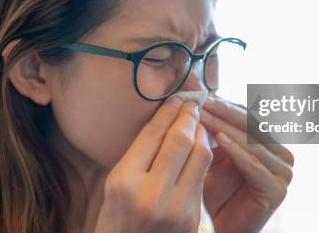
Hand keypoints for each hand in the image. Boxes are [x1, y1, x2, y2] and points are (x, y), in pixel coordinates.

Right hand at [93, 97, 212, 232]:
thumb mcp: (114, 185)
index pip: (153, 134)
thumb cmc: (117, 219)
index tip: (177, 98)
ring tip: (198, 123)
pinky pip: (202, 177)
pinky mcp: (192, 218)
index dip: (168, 111)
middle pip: (179, 140)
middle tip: (193, 103)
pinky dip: (204, 157)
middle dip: (189, 116)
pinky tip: (201, 147)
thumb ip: (139, 155)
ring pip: (200, 155)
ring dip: (202, 134)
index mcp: (124, 181)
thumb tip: (166, 119)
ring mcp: (175, 207)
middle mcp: (151, 193)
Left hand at [200, 95, 293, 232]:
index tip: (202, 93)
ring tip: (204, 116)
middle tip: (203, 101)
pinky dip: (236, 152)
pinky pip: (254, 166)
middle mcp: (282, 155)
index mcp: (270, 143)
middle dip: (225, 112)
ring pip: (252, 143)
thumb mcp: (212, 154)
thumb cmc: (212, 192)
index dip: (226, 104)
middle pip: (252, 126)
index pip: (249, 116)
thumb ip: (213, 129)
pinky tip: (219, 139)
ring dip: (226, 127)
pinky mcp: (278, 191)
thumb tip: (200, 93)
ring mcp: (283, 173)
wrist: (217, 228)